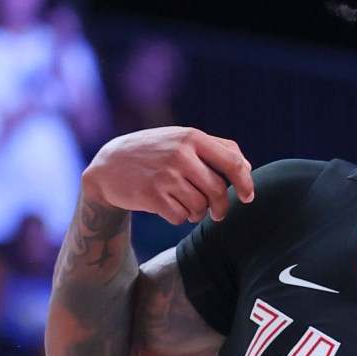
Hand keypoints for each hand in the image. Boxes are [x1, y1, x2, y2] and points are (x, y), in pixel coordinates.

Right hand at [83, 126, 253, 224]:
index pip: (232, 161)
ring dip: (197, 213)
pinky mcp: (152, 195)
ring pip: (199, 207)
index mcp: (192, 137)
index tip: (247, 197)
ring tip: (187, 207)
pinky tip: (169, 208)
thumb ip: (214, 149)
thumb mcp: (180, 140)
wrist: (109, 165)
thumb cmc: (153, 152)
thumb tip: (247, 168)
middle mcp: (180, 154)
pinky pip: (180, 217)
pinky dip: (179, 218)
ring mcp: (165, 175)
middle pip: (218, 190)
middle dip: (221, 207)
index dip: (245, 183)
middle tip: (216, 213)